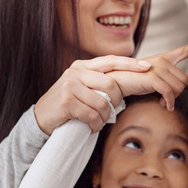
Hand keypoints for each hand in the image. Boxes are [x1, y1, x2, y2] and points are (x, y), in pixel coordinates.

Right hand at [34, 56, 151, 134]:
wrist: (41, 118)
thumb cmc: (67, 105)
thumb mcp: (82, 88)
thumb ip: (98, 83)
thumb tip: (126, 86)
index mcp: (82, 66)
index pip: (111, 60)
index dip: (130, 63)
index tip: (147, 67)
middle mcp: (76, 72)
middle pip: (111, 84)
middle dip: (117, 102)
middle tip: (114, 112)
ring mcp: (70, 85)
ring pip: (102, 102)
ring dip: (105, 117)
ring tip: (99, 122)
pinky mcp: (66, 101)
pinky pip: (91, 114)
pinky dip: (96, 124)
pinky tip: (92, 127)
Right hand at [108, 37, 187, 109]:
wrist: (117, 82)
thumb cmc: (136, 81)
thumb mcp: (156, 78)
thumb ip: (172, 78)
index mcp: (164, 58)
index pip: (184, 51)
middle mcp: (162, 60)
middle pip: (184, 80)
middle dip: (178, 93)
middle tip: (167, 99)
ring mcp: (157, 68)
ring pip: (178, 88)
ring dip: (172, 99)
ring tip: (162, 102)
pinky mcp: (152, 77)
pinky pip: (168, 93)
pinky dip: (169, 102)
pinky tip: (165, 106)